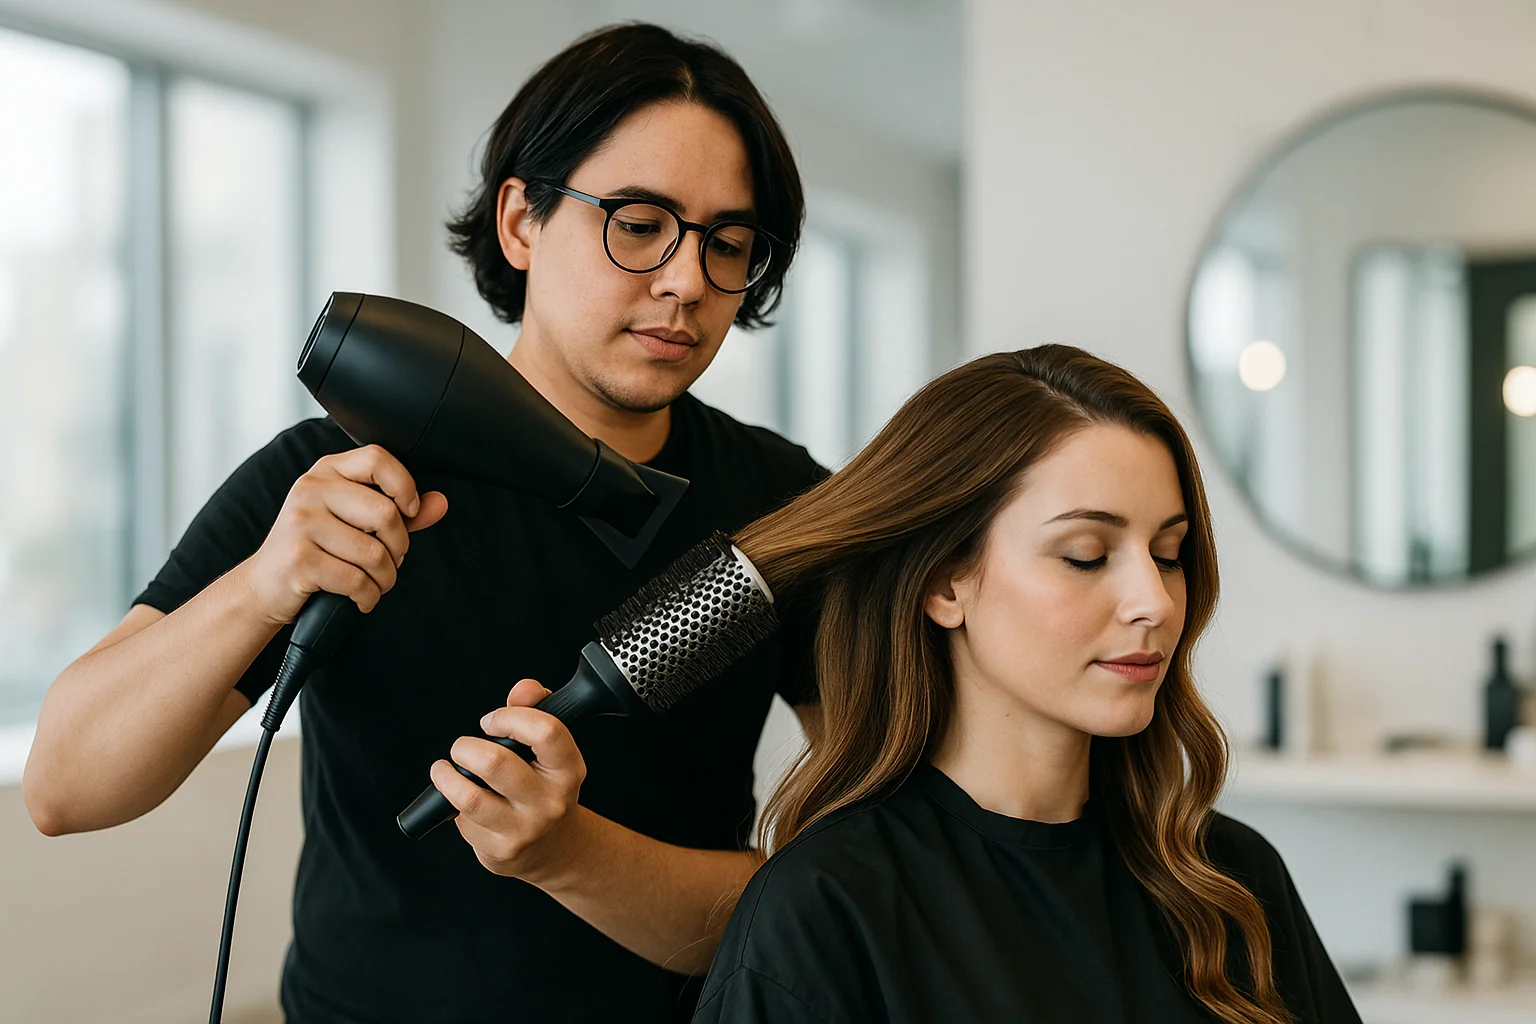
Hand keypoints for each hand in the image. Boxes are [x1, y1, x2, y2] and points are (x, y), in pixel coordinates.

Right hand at [240, 444, 448, 624]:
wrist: (265, 585)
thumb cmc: (316, 549)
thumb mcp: (355, 522)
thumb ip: (400, 512)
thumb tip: (440, 503)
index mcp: (327, 471)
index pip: (377, 458)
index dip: (404, 486)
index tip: (408, 512)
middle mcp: (311, 490)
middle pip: (385, 512)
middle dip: (399, 547)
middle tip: (390, 560)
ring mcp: (301, 523)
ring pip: (374, 553)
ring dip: (385, 578)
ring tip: (375, 582)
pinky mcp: (298, 559)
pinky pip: (356, 580)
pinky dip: (368, 596)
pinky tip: (361, 597)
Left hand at [430, 679, 590, 884]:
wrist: (555, 849)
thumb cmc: (545, 788)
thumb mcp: (549, 751)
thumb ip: (534, 710)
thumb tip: (523, 688)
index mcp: (568, 769)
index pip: (545, 732)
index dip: (508, 717)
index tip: (492, 721)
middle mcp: (550, 801)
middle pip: (494, 762)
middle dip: (466, 747)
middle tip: (464, 749)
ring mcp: (524, 829)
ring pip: (469, 796)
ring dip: (446, 775)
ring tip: (447, 770)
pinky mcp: (500, 851)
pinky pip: (463, 820)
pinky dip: (452, 803)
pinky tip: (460, 799)